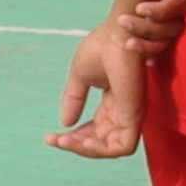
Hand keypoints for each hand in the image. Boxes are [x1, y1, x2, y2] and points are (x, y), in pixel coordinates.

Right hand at [50, 15, 152, 157]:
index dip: (73, 139)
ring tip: (66, 141)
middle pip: (99, 143)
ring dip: (85, 150)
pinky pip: (122, 148)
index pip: (94, 131)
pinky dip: (101, 151)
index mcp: (112, 103)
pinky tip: (82, 142)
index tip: (51, 137)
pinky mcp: (135, 116)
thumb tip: (64, 124)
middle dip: (75, 146)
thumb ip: (74, 100)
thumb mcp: (80, 77)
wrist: (117, 35)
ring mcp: (130, 115)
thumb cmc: (103, 47)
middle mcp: (122, 112)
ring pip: (109, 149)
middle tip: (56, 140)